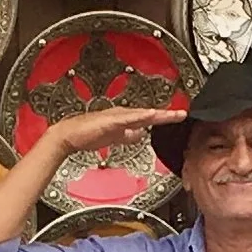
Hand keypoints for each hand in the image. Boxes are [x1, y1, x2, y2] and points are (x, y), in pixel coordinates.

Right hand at [39, 102, 170, 156]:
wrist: (68, 135)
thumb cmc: (87, 135)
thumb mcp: (114, 137)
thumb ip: (127, 135)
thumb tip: (140, 134)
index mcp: (124, 119)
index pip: (149, 119)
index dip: (164, 118)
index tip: (177, 117)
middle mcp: (123, 115)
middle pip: (150, 115)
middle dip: (167, 115)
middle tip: (183, 113)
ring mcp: (117, 117)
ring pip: (143, 115)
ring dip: (158, 114)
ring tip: (173, 114)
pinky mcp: (110, 121)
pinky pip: (128, 118)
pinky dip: (141, 117)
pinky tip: (150, 115)